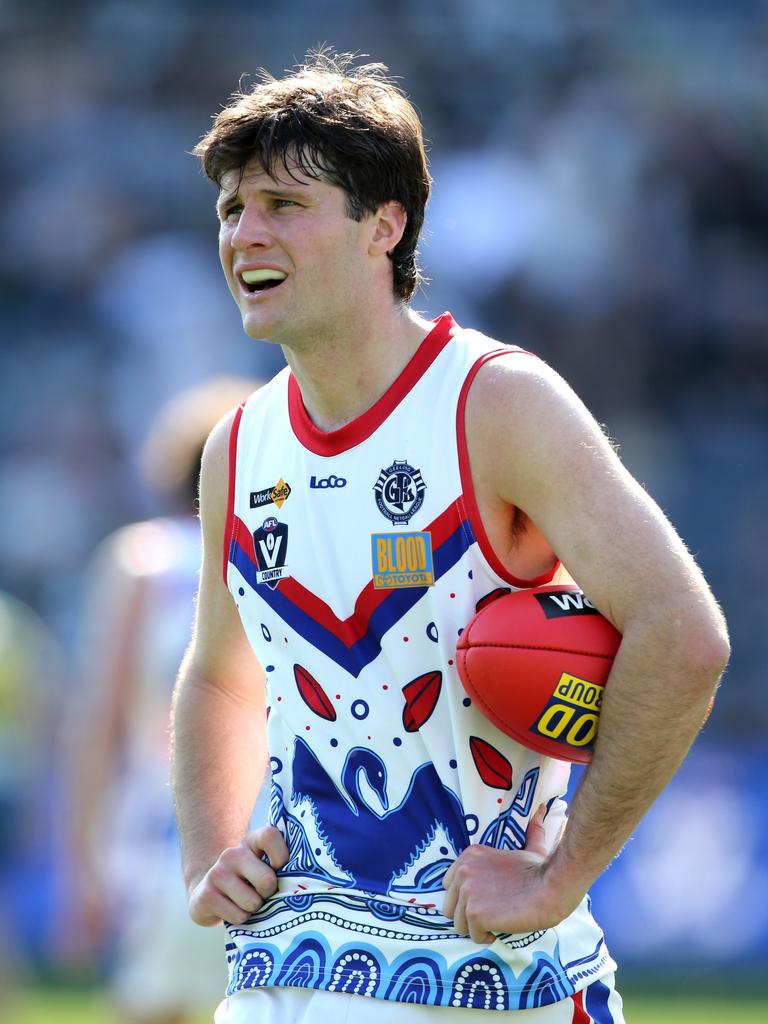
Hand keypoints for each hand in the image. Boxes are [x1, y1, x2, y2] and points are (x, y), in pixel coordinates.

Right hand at [187, 825, 289, 926]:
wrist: (209, 894)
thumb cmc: (249, 881)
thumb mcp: (264, 866)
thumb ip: (282, 865)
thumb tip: (308, 881)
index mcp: (250, 841)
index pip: (270, 836)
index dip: (281, 856)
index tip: (279, 869)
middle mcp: (232, 853)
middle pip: (267, 880)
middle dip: (269, 894)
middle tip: (262, 894)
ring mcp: (216, 873)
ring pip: (252, 903)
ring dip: (254, 909)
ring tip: (245, 902)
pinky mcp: (205, 895)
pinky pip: (238, 916)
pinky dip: (240, 919)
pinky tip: (232, 910)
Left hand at [442, 804, 580, 942]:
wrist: (550, 888)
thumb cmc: (541, 871)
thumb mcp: (529, 847)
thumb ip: (530, 832)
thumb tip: (541, 810)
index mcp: (470, 855)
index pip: (449, 884)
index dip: (465, 897)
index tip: (484, 901)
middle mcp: (464, 871)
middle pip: (449, 906)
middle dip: (467, 914)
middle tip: (491, 915)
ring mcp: (467, 892)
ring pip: (459, 924)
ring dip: (476, 928)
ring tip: (497, 923)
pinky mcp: (475, 913)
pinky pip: (473, 935)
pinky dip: (486, 937)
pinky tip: (501, 929)